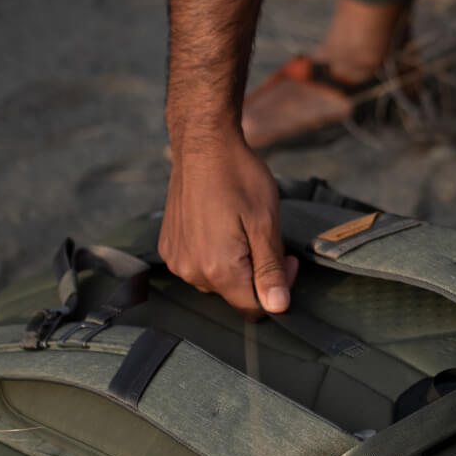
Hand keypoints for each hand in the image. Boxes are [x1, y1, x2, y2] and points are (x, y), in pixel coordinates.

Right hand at [158, 133, 297, 320]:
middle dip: (256, 274)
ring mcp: (177, 260)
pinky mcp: (169, 248)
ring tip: (239, 227)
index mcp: (219, 270)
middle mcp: (192, 272)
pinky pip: (198, 266)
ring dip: (234, 264)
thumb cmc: (238, 177)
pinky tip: (218, 226)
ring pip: (217, 282)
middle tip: (264, 238)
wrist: (203, 145)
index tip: (286, 261)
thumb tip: (278, 307)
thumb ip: (270, 270)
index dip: (276, 293)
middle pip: (235, 295)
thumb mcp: (265, 223)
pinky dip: (213, 254)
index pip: (254, 309)